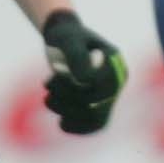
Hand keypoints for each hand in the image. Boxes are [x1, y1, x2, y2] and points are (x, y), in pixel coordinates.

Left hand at [41, 10, 126, 134]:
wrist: (64, 38)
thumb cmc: (65, 36)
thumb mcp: (67, 40)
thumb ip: (77, 56)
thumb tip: (86, 80)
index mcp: (115, 64)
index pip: (103, 88)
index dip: (77, 89)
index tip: (56, 77)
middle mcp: (117, 81)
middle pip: (98, 104)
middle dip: (67, 99)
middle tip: (46, 85)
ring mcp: (109, 94)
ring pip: (95, 117)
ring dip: (67, 112)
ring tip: (48, 99)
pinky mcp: (99, 104)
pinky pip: (94, 125)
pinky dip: (77, 127)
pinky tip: (61, 122)